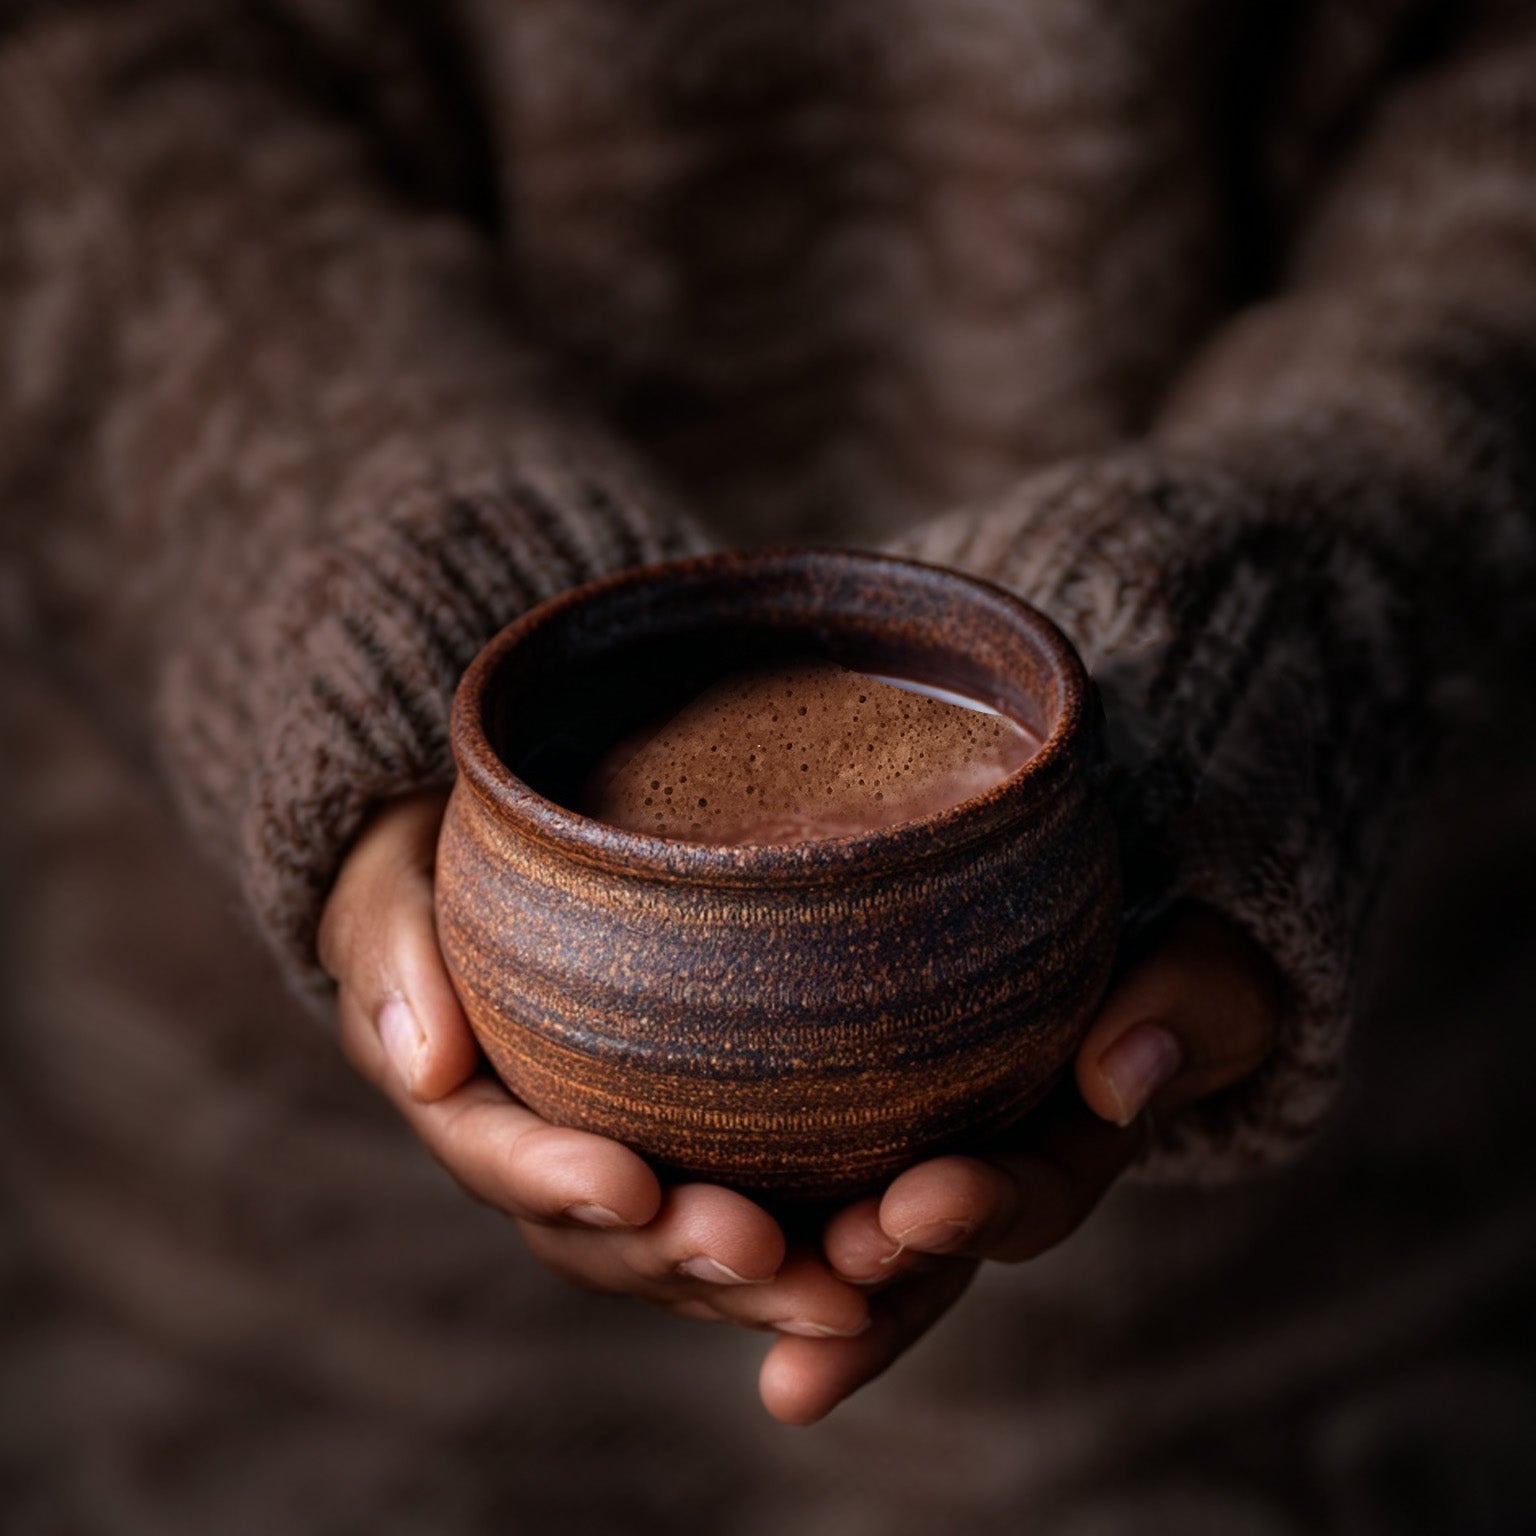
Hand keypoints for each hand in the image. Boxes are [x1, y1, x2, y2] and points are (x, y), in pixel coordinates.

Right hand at [318, 791, 869, 1341]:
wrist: (469, 874)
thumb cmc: (425, 873)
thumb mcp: (385, 891)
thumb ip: (394, 956)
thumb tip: (427, 1066)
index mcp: (459, 1103)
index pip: (497, 1157)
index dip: (557, 1179)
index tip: (628, 1184)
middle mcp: (537, 1158)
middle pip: (600, 1237)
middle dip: (676, 1254)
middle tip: (764, 1255)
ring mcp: (613, 1163)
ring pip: (675, 1253)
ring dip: (751, 1288)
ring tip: (841, 1302)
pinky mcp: (684, 1148)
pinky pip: (734, 1217)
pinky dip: (793, 1254)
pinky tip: (870, 1271)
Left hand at [761, 905, 1282, 1423]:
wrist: (1101, 943)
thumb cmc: (1158, 957)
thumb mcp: (1199, 970)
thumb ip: (1182, 1005)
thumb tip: (1118, 1070)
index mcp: (1068, 1150)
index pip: (1028, 1196)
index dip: (980, 1208)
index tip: (920, 1202)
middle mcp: (978, 1182)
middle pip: (921, 1261)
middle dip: (875, 1283)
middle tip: (823, 1277)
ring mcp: (903, 1166)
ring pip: (839, 1249)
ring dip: (786, 1286)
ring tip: (729, 1305)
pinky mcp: (837, 1138)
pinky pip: (781, 1188)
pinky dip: (728, 1220)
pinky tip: (649, 1220)